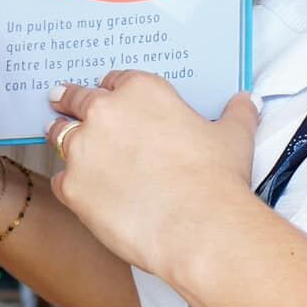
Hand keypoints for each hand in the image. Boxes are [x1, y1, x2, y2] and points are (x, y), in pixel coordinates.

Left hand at [46, 72, 260, 280]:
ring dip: (63, 138)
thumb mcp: (234, 136)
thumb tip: (247, 102)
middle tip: (60, 100)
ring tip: (65, 145)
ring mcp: (83, 149)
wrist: (200, 226)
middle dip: (68, 100)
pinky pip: (61, 180)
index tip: (109, 97)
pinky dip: (72, 185)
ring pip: (59, 135)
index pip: (114, 80)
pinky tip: (87, 195)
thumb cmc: (217, 178)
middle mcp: (106, 112)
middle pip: (75, 99)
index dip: (112, 90)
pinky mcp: (71, 187)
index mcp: (142, 91)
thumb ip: (236, 113)